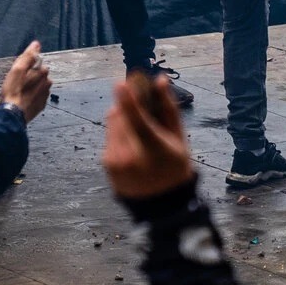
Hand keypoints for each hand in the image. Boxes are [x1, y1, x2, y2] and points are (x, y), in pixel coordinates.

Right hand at [0, 41, 51, 121]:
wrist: (12, 114)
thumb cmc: (13, 92)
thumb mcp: (17, 69)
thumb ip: (28, 56)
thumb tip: (36, 44)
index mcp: (43, 72)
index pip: (37, 62)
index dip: (26, 65)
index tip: (18, 72)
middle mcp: (47, 83)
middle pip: (38, 74)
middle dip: (29, 76)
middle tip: (17, 82)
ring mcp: (45, 95)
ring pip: (38, 85)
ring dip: (31, 86)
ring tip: (19, 91)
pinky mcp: (41, 105)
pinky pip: (37, 96)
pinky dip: (31, 96)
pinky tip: (22, 98)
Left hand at [103, 72, 196, 199]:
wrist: (160, 204)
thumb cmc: (174, 166)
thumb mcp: (179, 138)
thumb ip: (168, 107)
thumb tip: (159, 79)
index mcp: (153, 148)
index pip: (137, 118)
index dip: (127, 98)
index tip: (121, 82)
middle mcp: (130, 155)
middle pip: (120, 116)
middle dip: (127, 104)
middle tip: (139, 100)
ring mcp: (115, 161)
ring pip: (112, 123)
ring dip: (123, 118)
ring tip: (139, 130)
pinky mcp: (106, 164)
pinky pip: (109, 136)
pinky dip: (119, 133)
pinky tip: (133, 145)